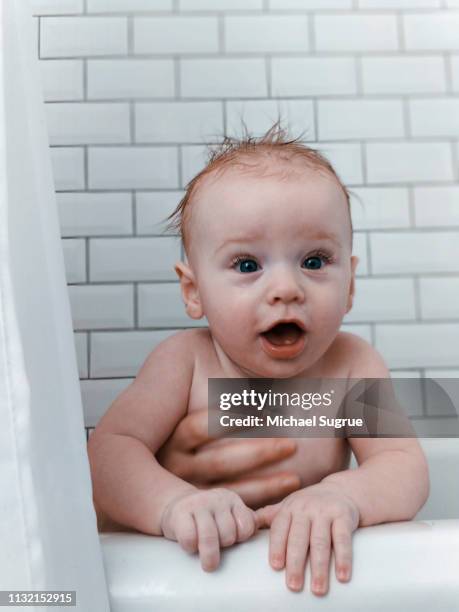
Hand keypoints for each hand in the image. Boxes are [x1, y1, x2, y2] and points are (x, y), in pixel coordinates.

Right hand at [157, 409, 300, 506]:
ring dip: (266, 483)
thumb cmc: (197, 436)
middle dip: (259, 453)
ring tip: (295, 477)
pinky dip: (260, 502)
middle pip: (220, 461)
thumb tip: (250, 367)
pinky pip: (234, 507)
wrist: (171, 479)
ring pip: (229, 489)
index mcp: (176, 438)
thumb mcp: (195, 411)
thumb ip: (220, 395)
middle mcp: (178, 467)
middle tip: (292, 445)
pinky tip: (282, 493)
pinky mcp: (205, 510)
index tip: (265, 414)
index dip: (231, 420)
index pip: (199, 427)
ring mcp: (190, 492)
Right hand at [160, 488, 258, 570]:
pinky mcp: (180, 513)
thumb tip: (265, 534)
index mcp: (232, 500)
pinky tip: (190, 547)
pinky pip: (189, 538)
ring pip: (210, 537)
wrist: (177, 506)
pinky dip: (190, 547)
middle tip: (217, 548)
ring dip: (209, 555)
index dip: (241, 539)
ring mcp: (198, 504)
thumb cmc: (208, 518)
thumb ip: (246, 521)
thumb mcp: (228, 514)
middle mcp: (217, 499)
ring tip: (209, 565)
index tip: (234, 543)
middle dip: (224, 546)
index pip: (247, 526)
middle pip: (229, 534)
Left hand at [255, 482, 359, 595]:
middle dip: (296, 562)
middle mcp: (305, 508)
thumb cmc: (308, 506)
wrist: (341, 491)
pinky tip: (342, 576)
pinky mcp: (344, 516)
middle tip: (293, 585)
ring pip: (320, 541)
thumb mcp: (288, 507)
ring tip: (317, 589)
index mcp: (289, 509)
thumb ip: (268, 517)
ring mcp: (325, 511)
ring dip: (319, 566)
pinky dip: (344, 558)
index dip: (277, 547)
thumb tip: (242, 527)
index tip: (275, 567)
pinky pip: (343, 539)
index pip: (280, 528)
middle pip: (299, 538)